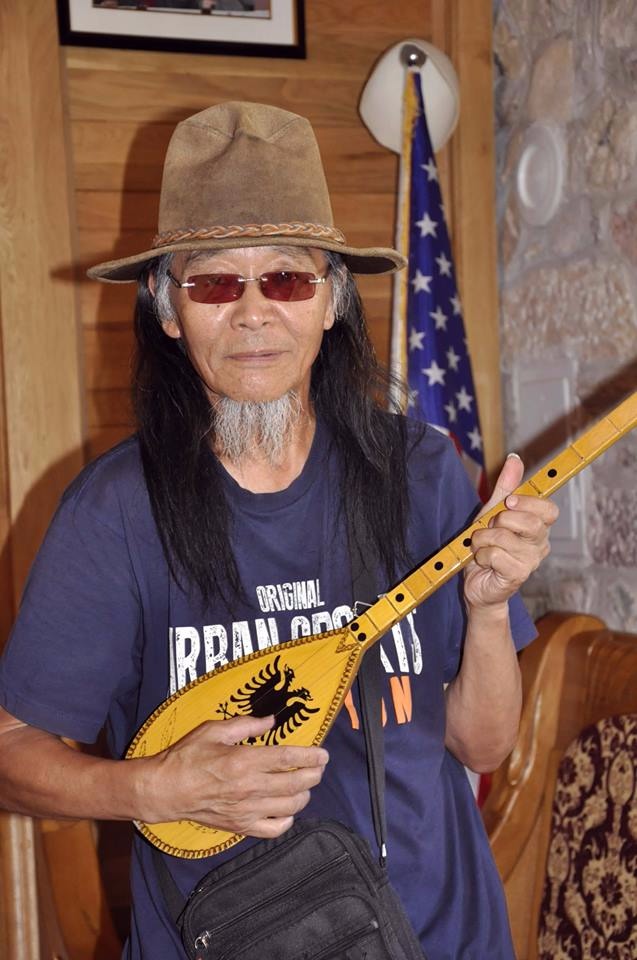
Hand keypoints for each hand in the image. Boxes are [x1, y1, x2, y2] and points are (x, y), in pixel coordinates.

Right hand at [140, 714, 327, 838]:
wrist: (166, 790)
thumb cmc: (187, 756)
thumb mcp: (213, 730)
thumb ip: (246, 725)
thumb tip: (271, 721)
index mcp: (244, 761)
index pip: (288, 759)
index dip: (310, 756)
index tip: (324, 754)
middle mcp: (249, 787)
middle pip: (296, 783)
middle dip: (314, 774)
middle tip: (319, 766)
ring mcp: (247, 810)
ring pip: (290, 807)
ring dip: (304, 795)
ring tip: (305, 784)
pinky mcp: (241, 826)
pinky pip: (274, 829)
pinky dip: (287, 820)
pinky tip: (287, 809)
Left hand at [463, 454, 558, 611]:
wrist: (476, 583)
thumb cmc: (486, 546)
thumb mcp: (491, 512)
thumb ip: (505, 488)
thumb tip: (515, 458)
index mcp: (538, 526)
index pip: (549, 509)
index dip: (529, 502)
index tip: (509, 501)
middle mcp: (539, 544)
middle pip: (530, 522)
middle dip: (500, 520)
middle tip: (490, 527)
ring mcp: (530, 562)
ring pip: (504, 537)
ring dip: (482, 539)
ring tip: (480, 546)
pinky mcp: (517, 576)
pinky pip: (494, 555)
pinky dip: (481, 555)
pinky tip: (483, 562)